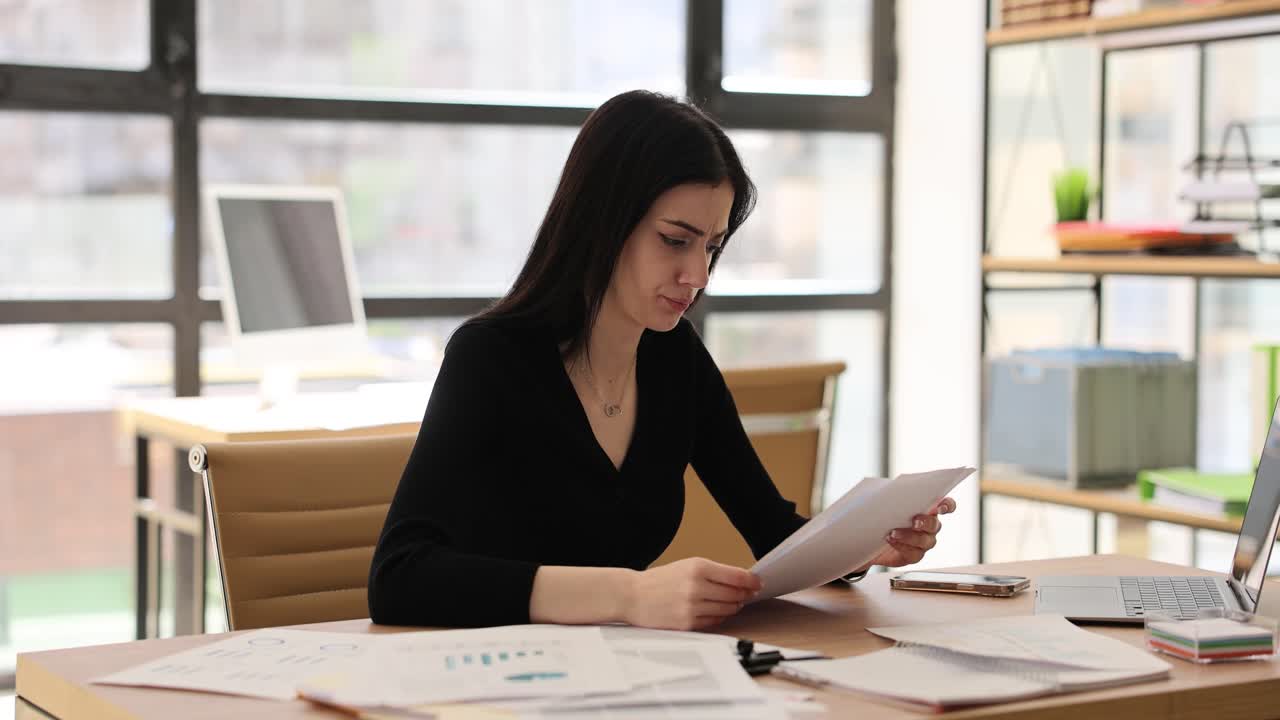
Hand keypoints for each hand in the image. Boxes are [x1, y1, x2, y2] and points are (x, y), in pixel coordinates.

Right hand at [623, 558, 761, 630]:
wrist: (633, 596)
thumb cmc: (661, 580)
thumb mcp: (687, 566)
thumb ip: (714, 572)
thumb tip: (743, 581)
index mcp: (698, 567)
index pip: (737, 576)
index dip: (752, 581)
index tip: (759, 583)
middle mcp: (696, 587)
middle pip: (735, 594)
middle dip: (744, 594)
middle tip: (746, 593)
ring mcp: (692, 607)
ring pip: (728, 609)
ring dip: (733, 606)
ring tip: (730, 601)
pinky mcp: (688, 623)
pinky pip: (715, 622)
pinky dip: (720, 616)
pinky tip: (715, 610)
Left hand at [862, 496, 957, 569]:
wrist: (871, 536)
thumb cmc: (883, 513)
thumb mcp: (888, 500)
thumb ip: (897, 494)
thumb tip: (893, 484)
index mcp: (928, 508)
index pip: (946, 505)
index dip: (948, 505)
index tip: (941, 508)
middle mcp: (930, 525)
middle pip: (935, 524)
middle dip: (925, 523)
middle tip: (914, 521)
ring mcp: (924, 542)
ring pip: (925, 541)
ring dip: (910, 536)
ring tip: (893, 532)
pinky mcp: (914, 555)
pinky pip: (914, 553)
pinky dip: (902, 546)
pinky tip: (891, 540)